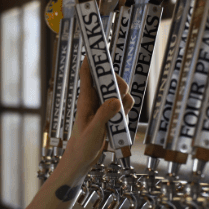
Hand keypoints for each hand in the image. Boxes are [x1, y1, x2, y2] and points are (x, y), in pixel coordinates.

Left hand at [61, 57, 133, 175]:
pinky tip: (121, 123)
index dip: (93, 59)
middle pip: (110, 80)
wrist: (83, 160)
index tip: (98, 48)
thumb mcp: (93, 131)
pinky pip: (124, 106)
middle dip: (119, 84)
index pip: (88, 73)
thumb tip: (117, 100)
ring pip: (120, 92)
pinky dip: (126, 111)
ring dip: (125, 100)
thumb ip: (104, 115)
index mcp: (86, 99)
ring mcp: (104, 107)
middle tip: (121, 96)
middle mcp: (96, 100)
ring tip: (119, 116)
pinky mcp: (112, 115)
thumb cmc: (82, 145)